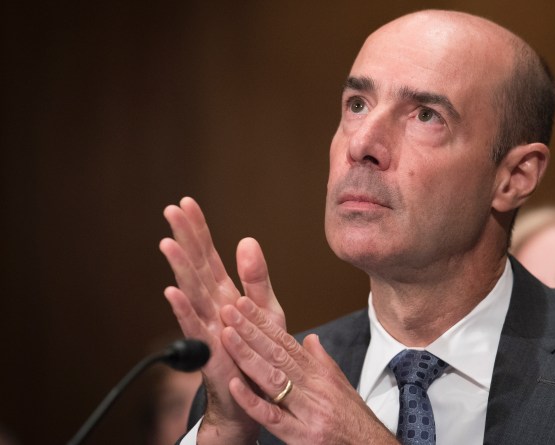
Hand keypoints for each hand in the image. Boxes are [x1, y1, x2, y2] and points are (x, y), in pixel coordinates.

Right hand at [159, 197, 284, 443]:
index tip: (186, 203)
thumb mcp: (267, 309)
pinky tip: (172, 290)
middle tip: (171, 209)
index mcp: (227, 293)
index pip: (209, 255)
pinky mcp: (210, 348)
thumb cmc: (262, 351)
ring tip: (168, 242)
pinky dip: (184, 309)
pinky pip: (195, 326)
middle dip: (185, 237)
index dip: (198, 230)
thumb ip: (256, 276)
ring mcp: (209, 325)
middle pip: (196, 266)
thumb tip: (246, 240)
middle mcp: (213, 306)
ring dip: (180, 267)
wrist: (261, 393)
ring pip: (192, 290)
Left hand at [219, 297, 397, 444]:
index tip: (244, 303)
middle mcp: (314, 387)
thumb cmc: (354, 419)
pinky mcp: (303, 435)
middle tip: (229, 309)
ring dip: (248, 355)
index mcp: (320, 374)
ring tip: (227, 335)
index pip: (287, 342)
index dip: (264, 322)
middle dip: (251, 330)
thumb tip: (309, 338)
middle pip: (277, 354)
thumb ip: (321, 361)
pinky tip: (235, 384)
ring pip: (273, 379)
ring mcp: (308, 410)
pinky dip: (253, 401)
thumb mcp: (340, 385)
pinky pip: (273, 417)